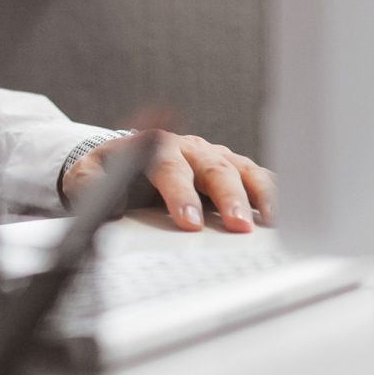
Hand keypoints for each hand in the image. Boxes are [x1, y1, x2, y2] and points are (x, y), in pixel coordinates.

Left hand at [63, 132, 273, 231]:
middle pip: (214, 169)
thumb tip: (106, 206)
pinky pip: (258, 177)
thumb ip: (89, 184)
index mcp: (156, 147)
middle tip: (237, 228)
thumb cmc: (110, 167)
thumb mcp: (87, 172)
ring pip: (243, 170)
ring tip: (271, 223)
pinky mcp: (233, 169)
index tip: (188, 223)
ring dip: (259, 195)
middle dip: (228, 198)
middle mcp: (191, 149)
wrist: (124, 155)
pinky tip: (285, 213)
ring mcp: (216, 157)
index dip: (181, 194)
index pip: (170, 168)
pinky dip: (274, 192)